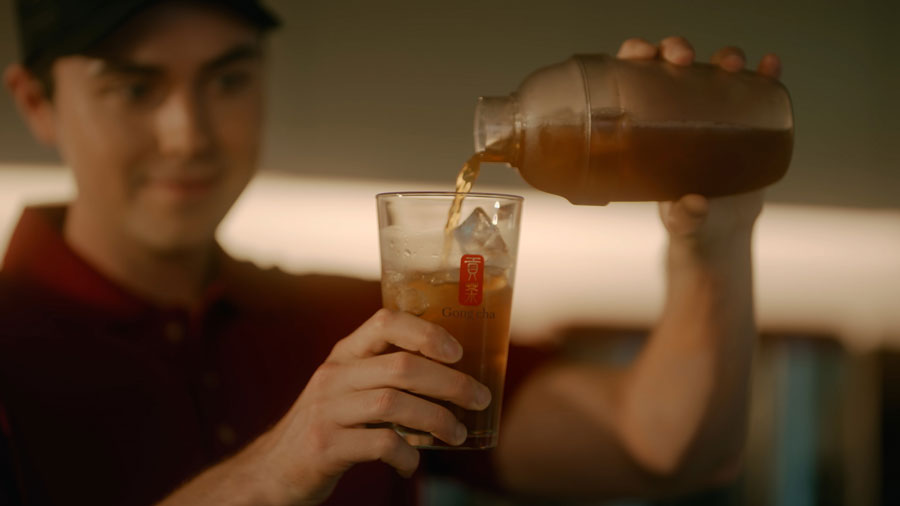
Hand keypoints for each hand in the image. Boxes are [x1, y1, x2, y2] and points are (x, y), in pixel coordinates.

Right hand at [248, 309, 490, 504]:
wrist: (275, 469)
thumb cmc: (329, 426)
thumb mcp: (349, 389)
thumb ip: (385, 376)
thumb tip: (453, 377)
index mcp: (344, 354)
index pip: (386, 321)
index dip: (427, 332)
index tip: (458, 352)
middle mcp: (334, 375)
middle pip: (402, 366)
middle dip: (451, 383)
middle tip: (479, 399)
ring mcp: (327, 410)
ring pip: (394, 403)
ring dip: (436, 419)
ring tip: (457, 434)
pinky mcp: (325, 446)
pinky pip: (379, 444)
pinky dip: (406, 455)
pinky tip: (413, 464)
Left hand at [616, 37, 779, 244]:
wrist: (723, 230)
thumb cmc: (687, 220)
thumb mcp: (680, 220)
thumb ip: (684, 216)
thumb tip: (695, 205)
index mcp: (646, 124)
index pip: (633, 78)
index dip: (635, 55)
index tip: (642, 56)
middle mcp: (677, 110)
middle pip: (672, 62)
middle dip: (676, 48)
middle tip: (682, 60)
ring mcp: (713, 111)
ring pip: (716, 69)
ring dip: (724, 56)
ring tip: (732, 64)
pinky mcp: (747, 120)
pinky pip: (757, 89)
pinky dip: (765, 74)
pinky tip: (770, 66)